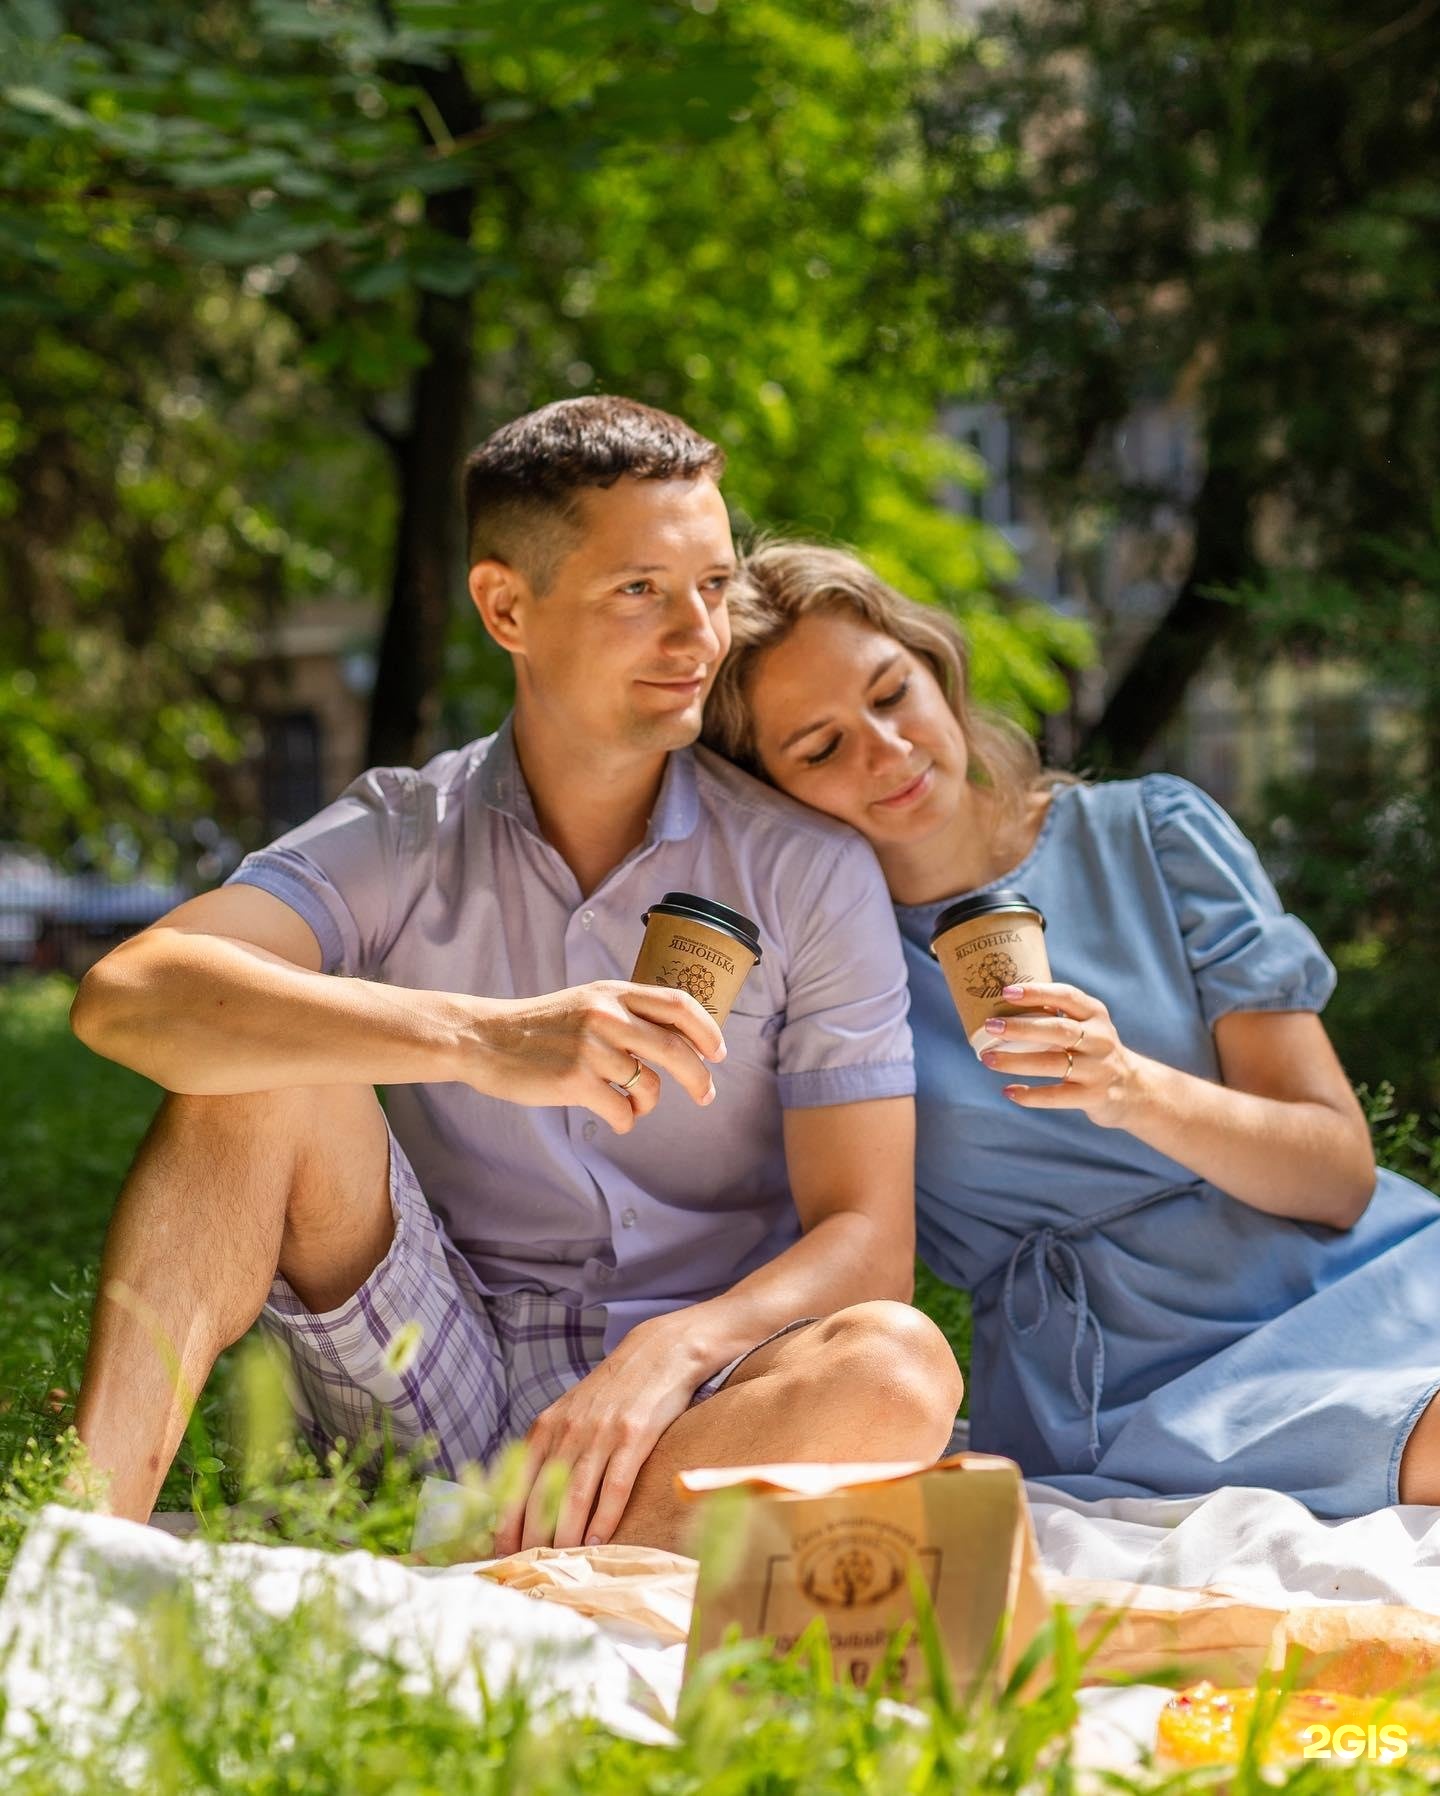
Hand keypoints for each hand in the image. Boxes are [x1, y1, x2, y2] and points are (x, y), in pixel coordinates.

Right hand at [463, 981, 724, 1132]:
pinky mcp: (575, 1081)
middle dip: (700, 1078)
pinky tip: (615, 1119)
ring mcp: (592, 1048)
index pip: (678, 1004)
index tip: (718, 1052)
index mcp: (613, 992)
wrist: (485, 1038)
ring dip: (649, 1104)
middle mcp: (607, 1015)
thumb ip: (626, 1011)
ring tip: (634, 1106)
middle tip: (706, 1095)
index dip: (707, 1030)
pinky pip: (622, 1112)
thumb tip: (678, 1037)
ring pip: (649, 1086)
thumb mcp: (587, 1001)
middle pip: (676, 1048)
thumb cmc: (541, 1026)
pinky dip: (626, 1121)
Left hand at [491, 1313, 705, 1554]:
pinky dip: (605, 1517)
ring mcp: (601, 1433)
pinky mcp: (634, 1436)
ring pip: (575, 1495)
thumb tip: (528, 1502)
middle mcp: (567, 1431)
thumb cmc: (610, 1393)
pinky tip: (598, 1539)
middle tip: (531, 1566)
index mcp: (546, 1427)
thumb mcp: (569, 1414)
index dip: (506, 1522)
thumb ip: (550, 1451)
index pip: (515, 1484)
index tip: (503, 1553)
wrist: (656, 1353)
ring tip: (562, 1561)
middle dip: (532, 1537)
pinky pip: (615, 1485)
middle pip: (541, 1495)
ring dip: (566, 1534)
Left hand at [977, 980, 1143, 1127]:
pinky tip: (1008, 1091)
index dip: (1037, 992)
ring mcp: (1097, 1069)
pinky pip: (1056, 1095)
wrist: (1133, 1089)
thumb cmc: (1092, 1050)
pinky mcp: (1092, 1096)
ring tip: (988, 1058)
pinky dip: (1030, 1094)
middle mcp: (1099, 1039)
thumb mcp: (1086, 1026)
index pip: (1067, 996)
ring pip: (1053, 1064)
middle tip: (990, 1026)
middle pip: (1058, 1030)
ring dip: (1017, 1061)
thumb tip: (1001, 1006)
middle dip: (1021, 1027)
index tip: (1007, 991)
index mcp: (1095, 1014)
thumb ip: (1055, 1016)